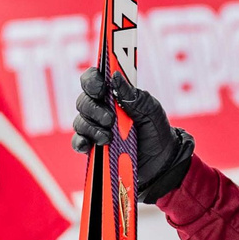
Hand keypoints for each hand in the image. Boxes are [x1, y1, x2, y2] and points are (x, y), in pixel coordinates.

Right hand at [74, 65, 196, 202]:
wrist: (161, 162)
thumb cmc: (155, 130)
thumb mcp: (151, 110)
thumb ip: (134, 96)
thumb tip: (115, 77)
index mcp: (113, 95)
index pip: (93, 79)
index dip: (92, 80)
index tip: (101, 89)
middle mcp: (100, 110)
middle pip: (83, 101)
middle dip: (94, 109)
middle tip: (110, 119)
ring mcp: (95, 129)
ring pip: (80, 122)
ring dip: (92, 128)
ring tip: (109, 137)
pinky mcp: (93, 148)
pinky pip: (78, 143)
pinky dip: (81, 143)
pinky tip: (89, 145)